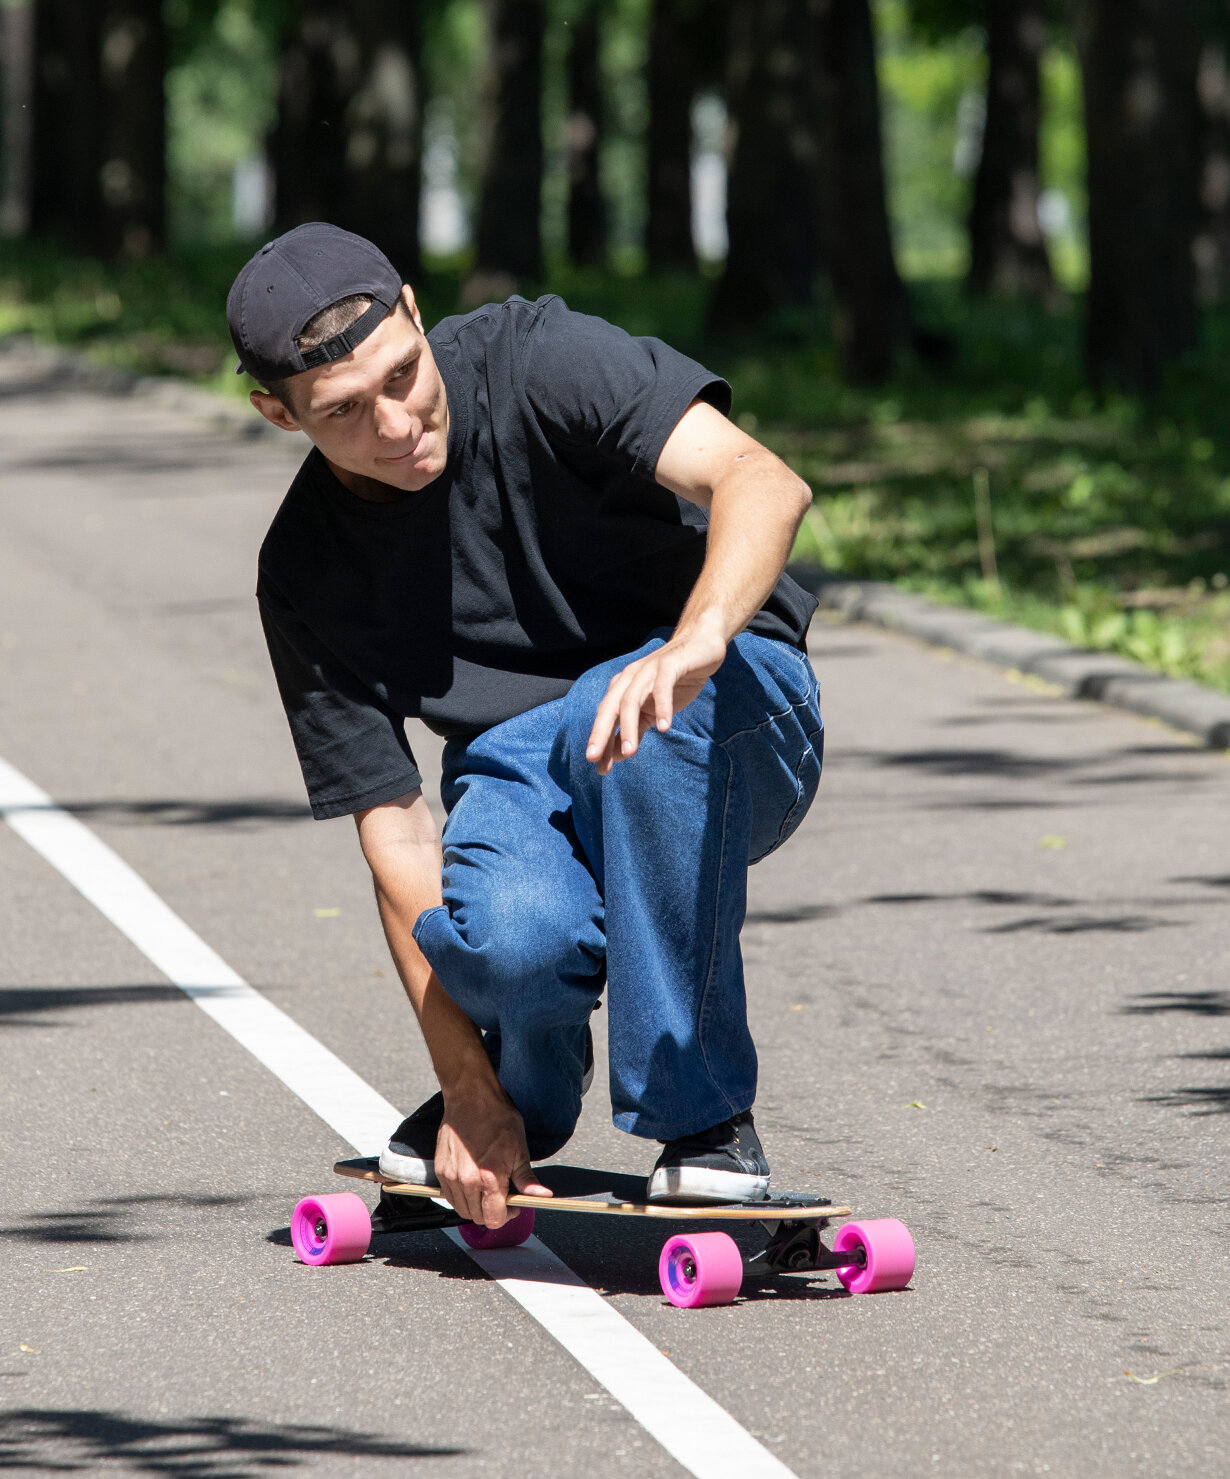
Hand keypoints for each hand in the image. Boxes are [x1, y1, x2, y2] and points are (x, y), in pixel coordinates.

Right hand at [434, 1085, 551, 1227]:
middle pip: (478, 1218)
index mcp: (489, 1179)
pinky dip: (461, 1197)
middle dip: (492, 1213)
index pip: (494, 1219)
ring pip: (462, 1210)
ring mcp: (451, 1177)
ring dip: (476, 1207)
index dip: (506, 1216)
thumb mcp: (519, 1149)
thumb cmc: (496, 1119)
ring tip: (486, 1190)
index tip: (512, 1207)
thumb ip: (526, 1179)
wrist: (471, 1099)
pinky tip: (472, 1183)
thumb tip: (541, 1196)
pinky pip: (449, 1197)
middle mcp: (467, 1182)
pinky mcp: (441, 1171)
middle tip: (502, 1197)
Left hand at [585, 625, 726, 774]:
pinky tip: (664, 728)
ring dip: (629, 726)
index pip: (607, 717)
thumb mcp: (653, 709)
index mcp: (623, 688)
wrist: (700, 645)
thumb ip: (636, 729)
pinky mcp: (670, 664)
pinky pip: (662, 686)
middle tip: (596, 759)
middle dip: (601, 733)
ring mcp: (649, 670)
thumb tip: (618, 755)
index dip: (601, 741)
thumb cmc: (675, 680)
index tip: (598, 768)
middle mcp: (631, 678)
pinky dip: (661, 706)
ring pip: (631, 698)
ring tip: (630, 752)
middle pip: (611, 707)